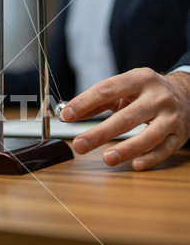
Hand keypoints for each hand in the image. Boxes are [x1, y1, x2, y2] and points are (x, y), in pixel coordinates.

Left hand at [60, 68, 189, 170]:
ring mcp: (170, 116)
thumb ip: (96, 102)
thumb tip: (68, 114)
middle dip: (100, 133)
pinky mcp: (179, 134)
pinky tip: (135, 164)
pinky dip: (150, 158)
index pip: (107, 90)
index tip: (66, 116)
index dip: (84, 103)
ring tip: (107, 158)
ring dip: (127, 148)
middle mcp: (157, 97)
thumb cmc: (144, 93)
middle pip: (126, 117)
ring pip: (149, 135)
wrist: (185, 93)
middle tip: (79, 145)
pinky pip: (165, 149)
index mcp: (139, 80)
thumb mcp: (122, 89)